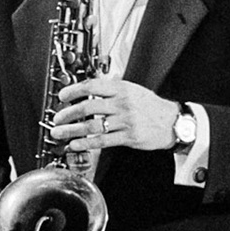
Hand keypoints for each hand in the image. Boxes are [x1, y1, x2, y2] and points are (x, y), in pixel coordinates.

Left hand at [49, 77, 178, 151]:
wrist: (173, 122)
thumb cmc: (151, 106)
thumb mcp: (133, 89)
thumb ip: (112, 88)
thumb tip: (90, 86)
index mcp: (121, 89)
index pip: (92, 86)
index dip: (74, 90)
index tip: (62, 96)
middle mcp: (122, 104)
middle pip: (88, 107)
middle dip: (68, 113)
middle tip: (56, 118)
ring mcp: (125, 121)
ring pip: (92, 126)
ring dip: (72, 130)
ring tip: (59, 133)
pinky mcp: (128, 137)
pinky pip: (103, 141)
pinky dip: (86, 143)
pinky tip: (74, 144)